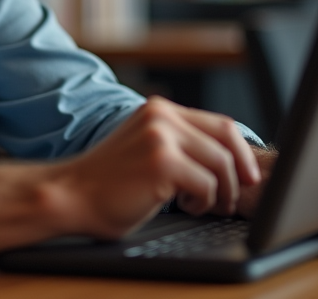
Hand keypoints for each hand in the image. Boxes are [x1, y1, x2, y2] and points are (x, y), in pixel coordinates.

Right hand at [49, 97, 260, 238]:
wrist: (70, 195)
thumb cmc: (107, 183)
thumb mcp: (146, 149)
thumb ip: (179, 144)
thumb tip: (227, 162)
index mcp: (159, 110)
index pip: (219, 123)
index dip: (241, 152)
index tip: (247, 175)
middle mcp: (161, 116)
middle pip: (227, 138)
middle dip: (241, 171)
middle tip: (238, 195)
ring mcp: (161, 136)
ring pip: (221, 164)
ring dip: (222, 192)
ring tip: (204, 205)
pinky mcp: (162, 162)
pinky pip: (208, 184)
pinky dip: (204, 202)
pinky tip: (185, 207)